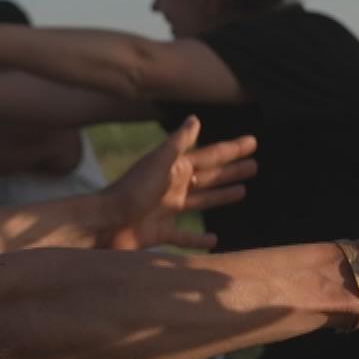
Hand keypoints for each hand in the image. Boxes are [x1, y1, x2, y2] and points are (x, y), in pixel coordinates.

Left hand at [99, 116, 257, 251]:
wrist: (103, 222)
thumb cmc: (130, 191)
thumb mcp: (158, 163)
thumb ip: (177, 144)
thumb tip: (196, 118)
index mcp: (174, 169)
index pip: (210, 156)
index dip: (231, 150)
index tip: (253, 141)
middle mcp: (172, 187)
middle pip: (209, 177)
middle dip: (231, 171)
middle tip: (255, 166)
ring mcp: (167, 210)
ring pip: (202, 202)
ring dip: (221, 196)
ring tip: (242, 191)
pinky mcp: (160, 233)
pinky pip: (185, 236)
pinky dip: (200, 239)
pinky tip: (215, 240)